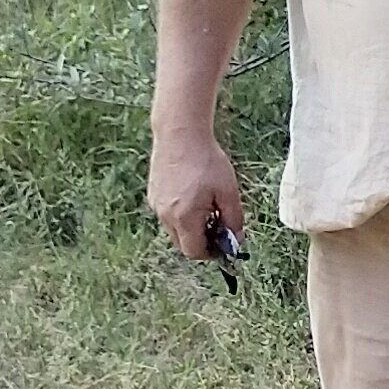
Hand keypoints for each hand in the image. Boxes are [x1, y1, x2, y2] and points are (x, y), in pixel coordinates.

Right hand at [149, 132, 247, 259]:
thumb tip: (236, 241)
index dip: (211, 253)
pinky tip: (194, 196)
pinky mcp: (152, 195)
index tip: (224, 244)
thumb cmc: (207, 161)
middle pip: (183, 244)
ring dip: (191, 228)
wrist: (180, 135)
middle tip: (219, 226)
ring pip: (175, 231)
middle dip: (202, 241)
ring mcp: (156, 205)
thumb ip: (234, 220)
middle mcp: (165, 215)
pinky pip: (168, 216)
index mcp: (184, 217)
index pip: (194, 252)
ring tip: (207, 207)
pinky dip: (181, 215)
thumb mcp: (229, 192)